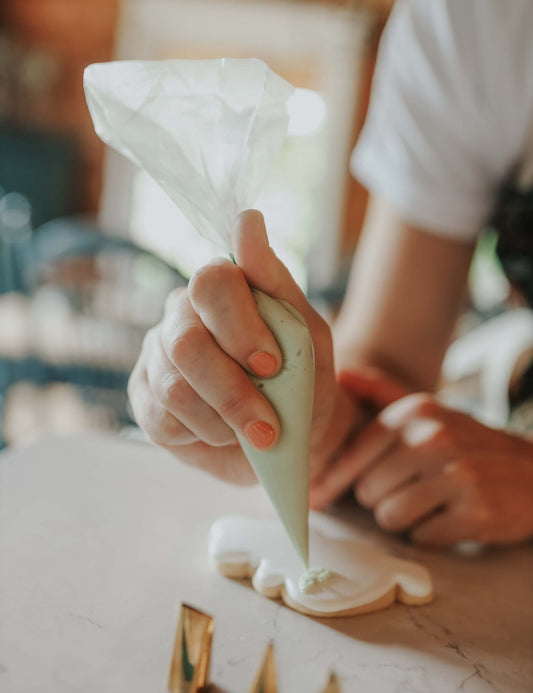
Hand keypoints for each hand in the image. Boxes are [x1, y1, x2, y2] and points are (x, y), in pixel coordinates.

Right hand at [128, 210, 359, 483]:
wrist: (288, 442)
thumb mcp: (306, 337)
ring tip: (254, 434)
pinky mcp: (143, 399)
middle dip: (232, 389)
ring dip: (224, 419)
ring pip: (175, 386)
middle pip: (185, 341)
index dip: (241, 328)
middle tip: (267, 422)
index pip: (211, 282)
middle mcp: (181, 314)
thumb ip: (276, 283)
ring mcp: (156, 356)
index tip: (272, 366)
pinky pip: (163, 418)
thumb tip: (246, 220)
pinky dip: (205, 435)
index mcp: (222, 290)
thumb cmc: (299, 384)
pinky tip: (224, 435)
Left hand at [310, 380, 532, 546]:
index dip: (342, 480)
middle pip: (367, 491)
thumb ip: (380, 395)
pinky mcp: (475, 511)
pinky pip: (423, 537)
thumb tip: (340, 376)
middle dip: (383, 499)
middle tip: (411, 490)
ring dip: (405, 520)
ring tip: (431, 504)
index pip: (352, 456)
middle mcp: (434, 438)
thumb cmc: (467, 446)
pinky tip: (452, 517)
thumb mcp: (429, 412)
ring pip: (389, 517)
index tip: (332, 492)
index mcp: (416, 412)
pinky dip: (433, 535)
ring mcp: (457, 474)